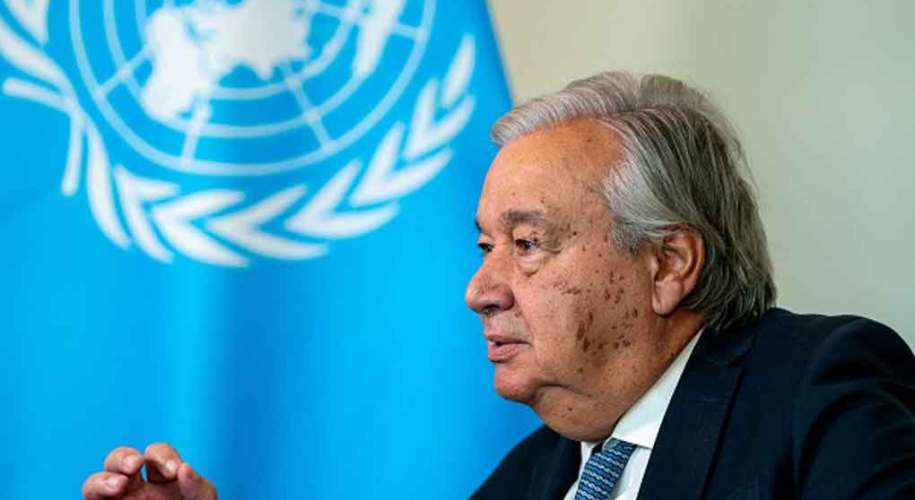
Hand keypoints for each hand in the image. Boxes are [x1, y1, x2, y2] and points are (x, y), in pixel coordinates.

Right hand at [82, 443, 216, 499]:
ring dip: (103, 480)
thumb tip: (185, 467)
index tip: (174, 471)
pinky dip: (94, 499)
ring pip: (95, 484)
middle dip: (123, 457)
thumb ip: (197, 486)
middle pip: (118, 460)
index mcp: (161, 478)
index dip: (162, 456)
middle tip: (135, 465)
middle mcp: (136, 488)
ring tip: (118, 486)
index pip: (155, 454)